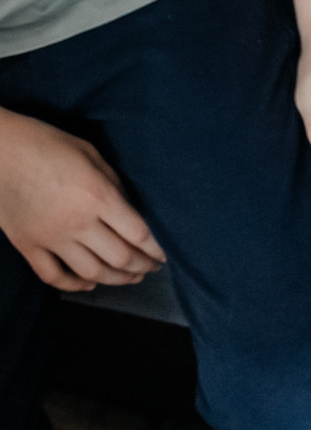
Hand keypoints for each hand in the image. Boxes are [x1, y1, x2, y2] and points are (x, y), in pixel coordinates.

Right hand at [0, 109, 165, 290]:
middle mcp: (77, 222)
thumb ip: (114, 185)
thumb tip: (129, 210)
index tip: (164, 255)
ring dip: (116, 279)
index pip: (138, 234)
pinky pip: (53, 275)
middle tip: (151, 267)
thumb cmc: (47, 144)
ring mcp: (50, 237)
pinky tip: (89, 284)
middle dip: (142, 266)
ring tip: (131, 277)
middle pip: (119, 257)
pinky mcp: (27, 245)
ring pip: (91, 272)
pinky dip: (74, 285)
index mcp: (98, 196)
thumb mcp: (91, 155)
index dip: (156, 249)